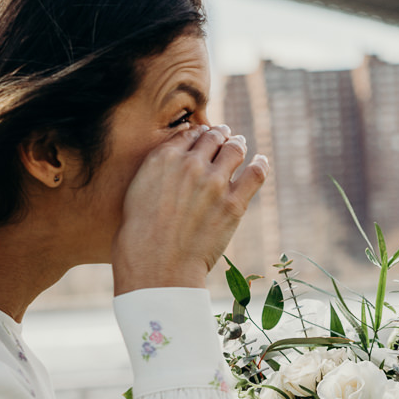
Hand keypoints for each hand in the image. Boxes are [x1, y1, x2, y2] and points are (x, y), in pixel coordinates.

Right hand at [112, 124, 268, 292]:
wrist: (156, 265)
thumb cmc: (140, 234)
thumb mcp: (137, 190)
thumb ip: (156, 170)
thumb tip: (172, 159)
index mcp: (164, 158)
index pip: (190, 134)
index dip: (200, 134)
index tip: (204, 138)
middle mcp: (191, 165)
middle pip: (214, 137)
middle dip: (220, 136)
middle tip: (225, 137)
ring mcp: (215, 183)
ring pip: (235, 149)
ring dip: (238, 144)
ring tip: (240, 144)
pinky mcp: (233, 204)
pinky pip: (255, 173)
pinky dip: (260, 163)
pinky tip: (260, 160)